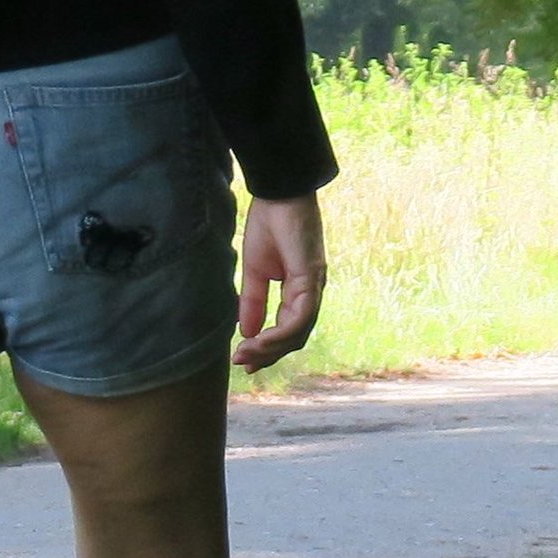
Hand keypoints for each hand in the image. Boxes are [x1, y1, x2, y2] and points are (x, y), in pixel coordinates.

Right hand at [233, 192, 326, 370]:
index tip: (244, 360)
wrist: (278, 193)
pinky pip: (300, 316)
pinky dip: (280, 333)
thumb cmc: (269, 224)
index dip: (268, 348)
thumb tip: (246, 331)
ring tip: (246, 354)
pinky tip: (259, 340)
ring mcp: (314, 286)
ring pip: (298, 332)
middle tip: (243, 364)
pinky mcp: (311, 278)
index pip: (288, 329)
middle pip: (296, 337)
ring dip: (272, 348)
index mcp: (299, 290)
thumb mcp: (255, 271)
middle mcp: (311, 292)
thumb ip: (253, 302)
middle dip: (269, 354)